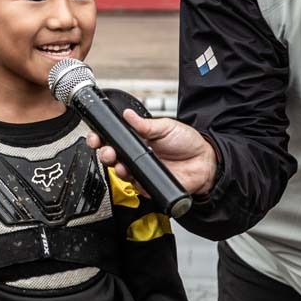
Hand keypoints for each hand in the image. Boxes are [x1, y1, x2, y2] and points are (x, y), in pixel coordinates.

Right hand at [83, 112, 217, 197]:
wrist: (204, 162)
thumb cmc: (187, 142)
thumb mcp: (166, 127)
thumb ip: (145, 124)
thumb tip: (127, 114)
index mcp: (137, 140)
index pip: (114, 139)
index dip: (102, 139)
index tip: (96, 137)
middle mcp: (136, 156)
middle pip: (112, 156)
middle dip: (104, 153)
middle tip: (106, 150)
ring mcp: (141, 171)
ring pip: (119, 172)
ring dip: (115, 167)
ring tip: (118, 162)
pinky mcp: (148, 185)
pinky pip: (135, 185)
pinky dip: (132, 180)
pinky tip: (132, 173)